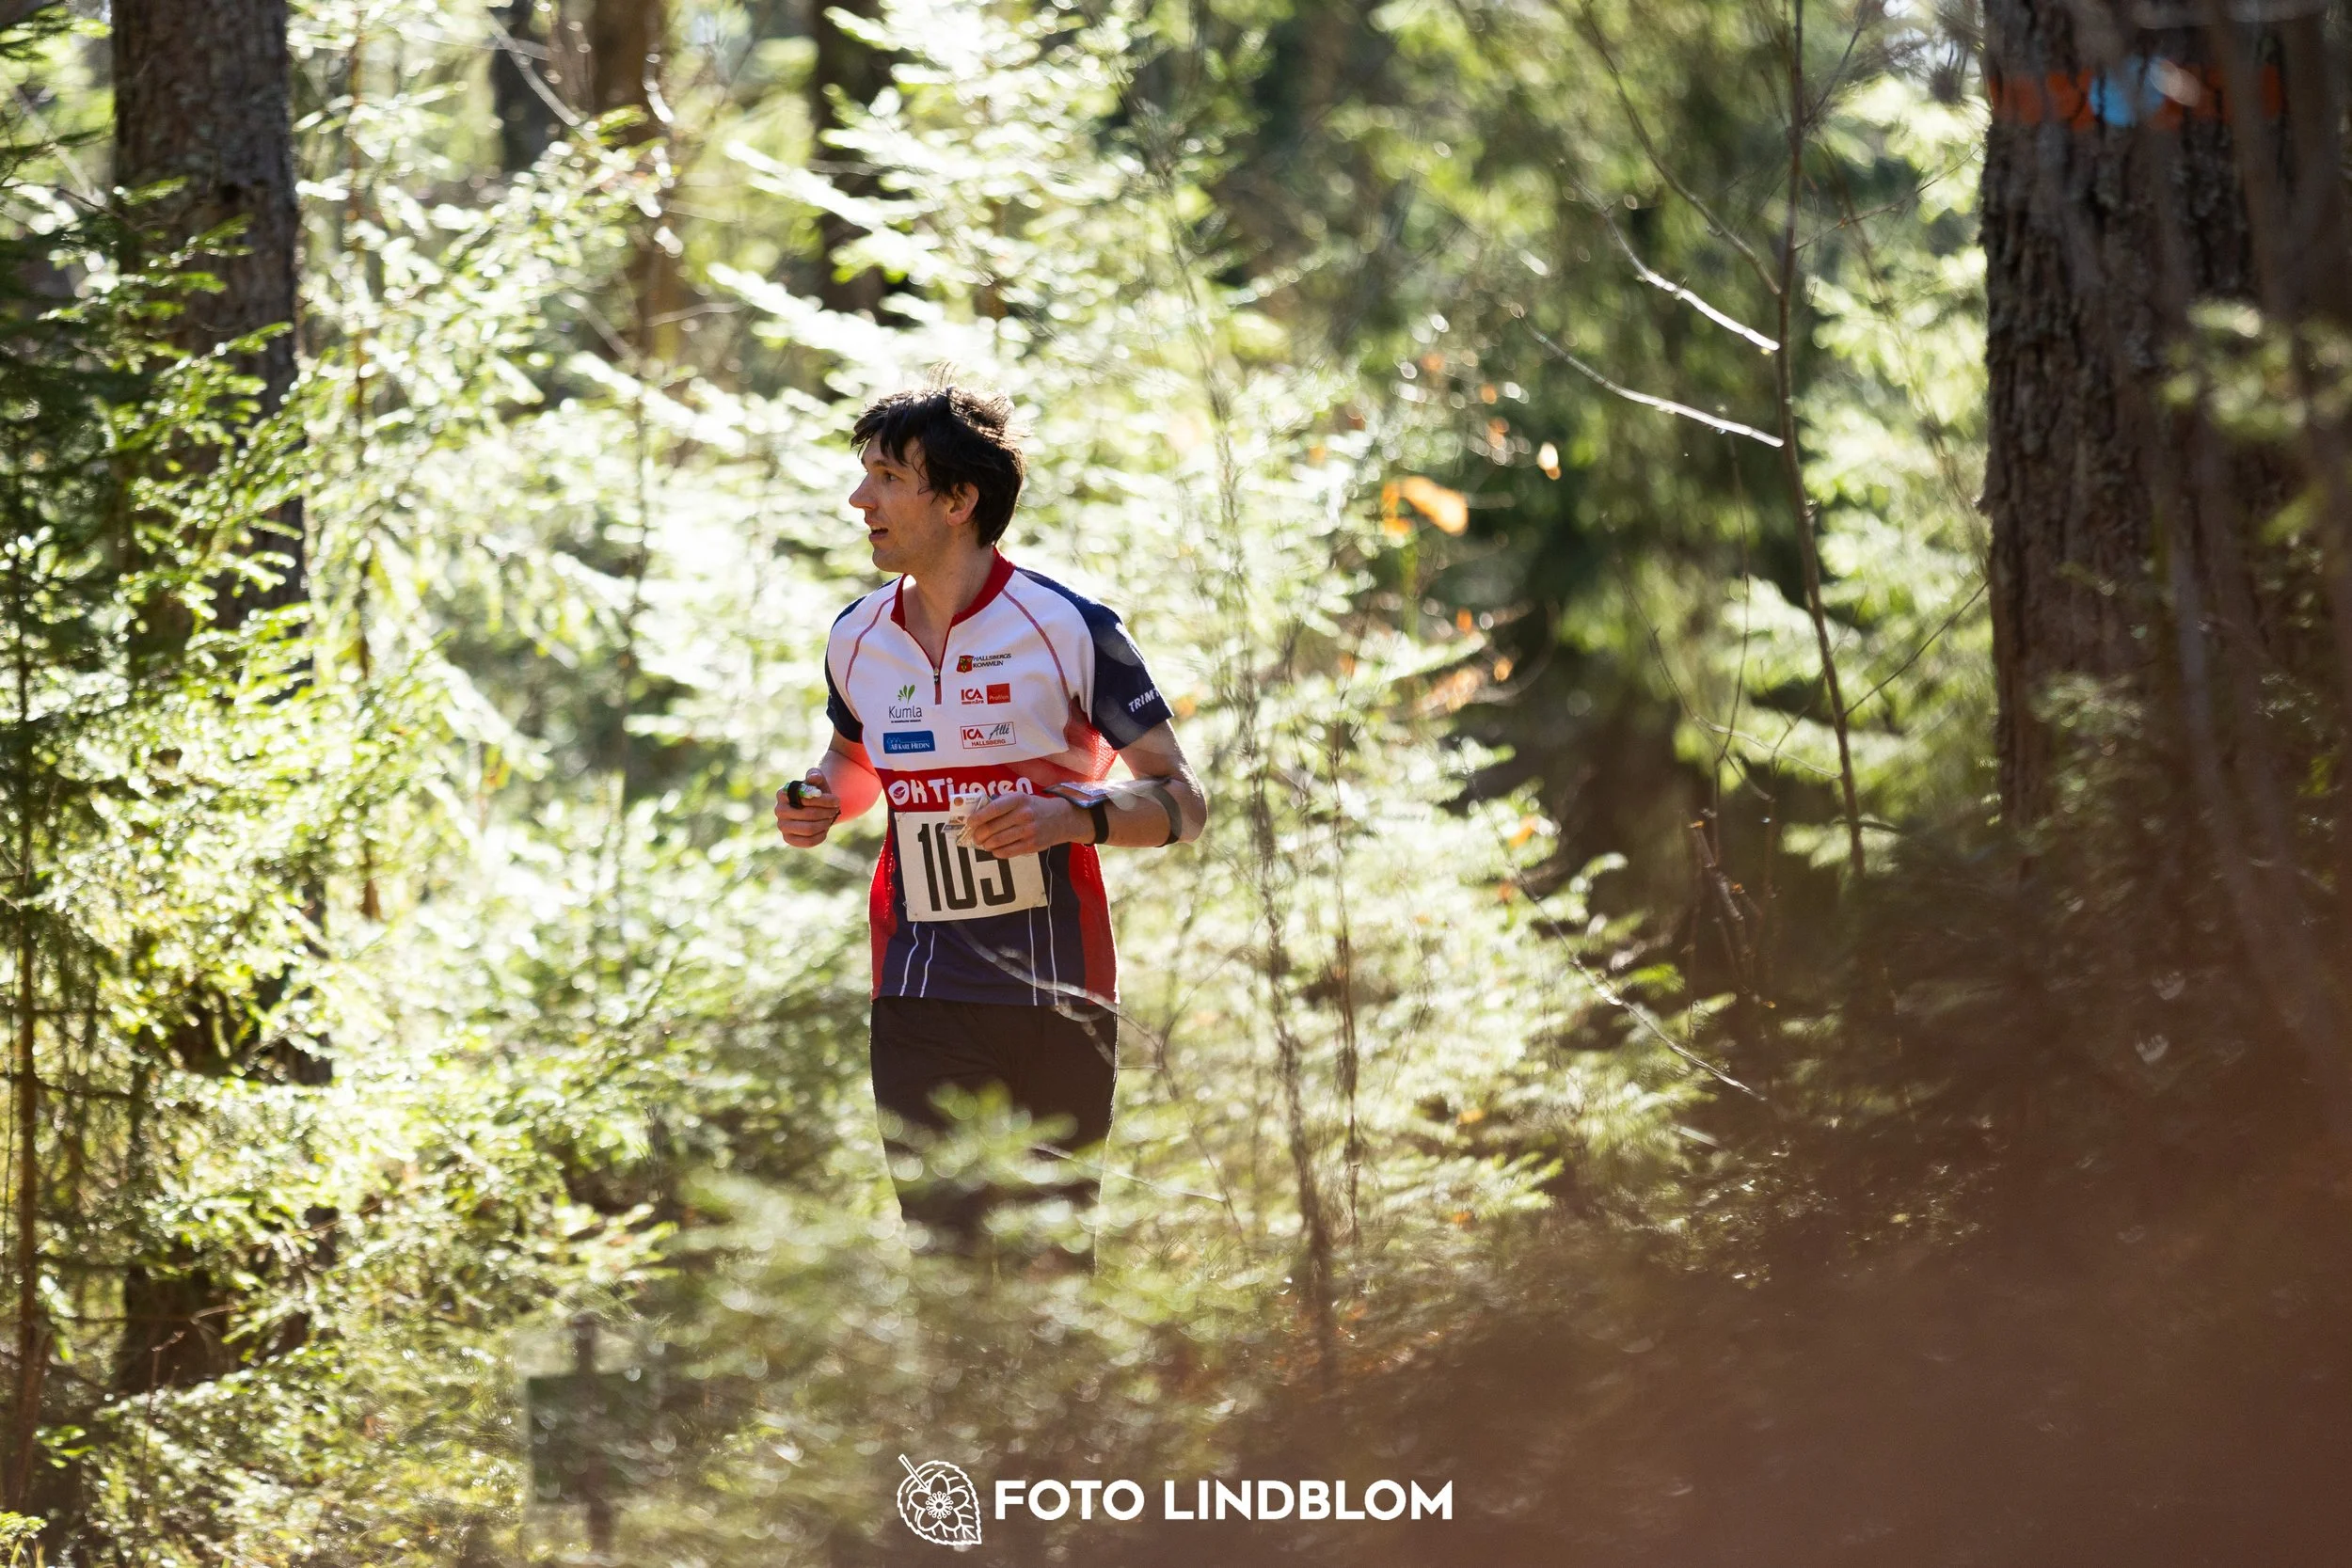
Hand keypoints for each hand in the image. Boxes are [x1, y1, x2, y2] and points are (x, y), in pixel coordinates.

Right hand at [776, 769, 840, 847]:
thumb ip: (815, 775)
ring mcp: (782, 826)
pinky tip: (824, 829)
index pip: (805, 799)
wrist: (815, 807)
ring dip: (825, 824)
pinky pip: (807, 842)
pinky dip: (820, 836)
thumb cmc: (816, 793)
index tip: (836, 800)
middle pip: (808, 815)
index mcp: (783, 793)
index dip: (824, 800)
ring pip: (809, 829)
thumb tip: (814, 777)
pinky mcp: (788, 838)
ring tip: (830, 818)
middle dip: (826, 812)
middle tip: (835, 810)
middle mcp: (779, 810)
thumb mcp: (818, 781)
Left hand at [962, 792, 1085, 856]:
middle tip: (976, 837)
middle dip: (979, 835)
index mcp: (1018, 799)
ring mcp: (1028, 831)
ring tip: (985, 843)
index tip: (970, 822)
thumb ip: (1001, 804)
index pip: (993, 809)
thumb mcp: (1020, 798)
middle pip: (992, 828)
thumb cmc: (1034, 807)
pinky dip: (997, 852)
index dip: (978, 817)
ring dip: (986, 845)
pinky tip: (996, 850)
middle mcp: (1023, 814)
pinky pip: (1007, 852)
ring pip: (997, 842)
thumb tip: (977, 816)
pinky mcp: (1031, 845)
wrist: (1061, 819)